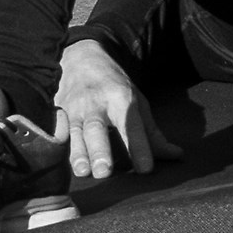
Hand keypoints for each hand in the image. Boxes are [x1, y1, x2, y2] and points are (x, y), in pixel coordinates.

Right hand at [55, 39, 180, 180]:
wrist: (81, 59)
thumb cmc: (114, 87)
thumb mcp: (137, 102)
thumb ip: (153, 133)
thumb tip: (177, 156)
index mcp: (121, 98)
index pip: (131, 125)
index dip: (139, 147)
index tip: (146, 169)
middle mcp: (95, 104)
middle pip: (96, 129)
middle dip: (100, 150)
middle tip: (104, 172)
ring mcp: (72, 109)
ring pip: (73, 133)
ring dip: (77, 154)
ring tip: (84, 173)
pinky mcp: (56, 114)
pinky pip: (55, 132)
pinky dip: (57, 148)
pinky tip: (57, 165)